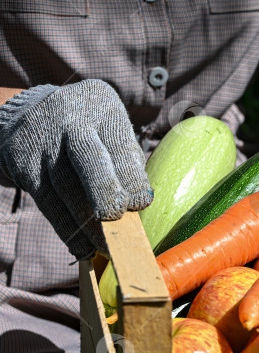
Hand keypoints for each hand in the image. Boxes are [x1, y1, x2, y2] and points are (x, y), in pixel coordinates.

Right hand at [0, 80, 152, 258]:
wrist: (30, 112)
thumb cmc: (90, 128)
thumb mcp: (111, 126)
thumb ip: (126, 158)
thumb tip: (140, 202)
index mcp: (100, 104)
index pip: (118, 142)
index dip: (130, 174)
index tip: (141, 202)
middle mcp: (69, 118)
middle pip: (86, 157)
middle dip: (103, 190)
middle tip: (117, 217)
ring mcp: (42, 141)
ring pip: (64, 186)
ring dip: (87, 222)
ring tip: (107, 247)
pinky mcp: (23, 164)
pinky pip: (47, 201)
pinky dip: (66, 228)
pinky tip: (82, 247)